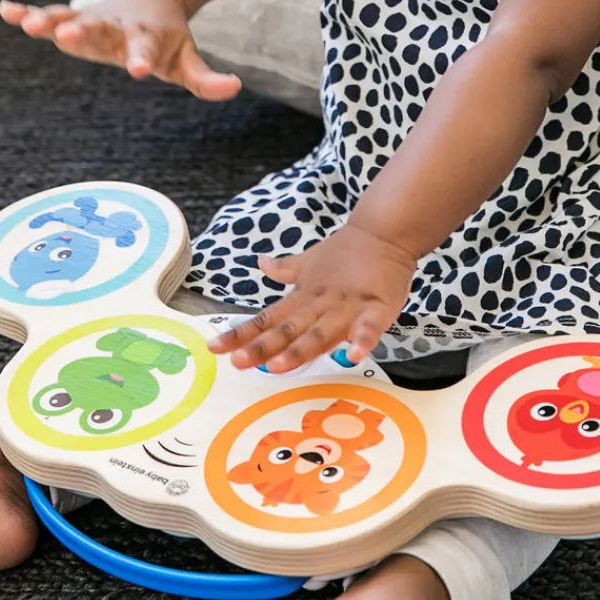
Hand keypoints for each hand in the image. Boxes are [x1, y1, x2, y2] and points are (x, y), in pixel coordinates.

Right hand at [0, 0, 241, 100]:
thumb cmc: (168, 39)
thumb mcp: (187, 60)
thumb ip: (206, 78)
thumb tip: (234, 88)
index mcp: (146, 38)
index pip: (146, 51)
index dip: (143, 59)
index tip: (139, 70)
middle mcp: (116, 27)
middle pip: (100, 29)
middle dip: (84, 33)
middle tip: (67, 37)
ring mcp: (93, 20)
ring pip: (69, 18)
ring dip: (49, 21)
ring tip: (26, 24)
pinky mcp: (74, 18)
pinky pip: (48, 13)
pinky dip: (26, 12)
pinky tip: (4, 10)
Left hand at [207, 222, 418, 372]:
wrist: (384, 232)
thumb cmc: (347, 251)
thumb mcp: (310, 260)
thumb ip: (286, 269)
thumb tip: (261, 263)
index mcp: (302, 297)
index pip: (267, 319)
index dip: (241, 334)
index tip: (215, 347)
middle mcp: (319, 305)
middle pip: (288, 330)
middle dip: (262, 348)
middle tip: (238, 363)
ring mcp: (347, 307)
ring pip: (320, 333)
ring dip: (300, 350)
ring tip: (279, 367)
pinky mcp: (376, 307)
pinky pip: (369, 327)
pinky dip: (362, 340)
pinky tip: (353, 355)